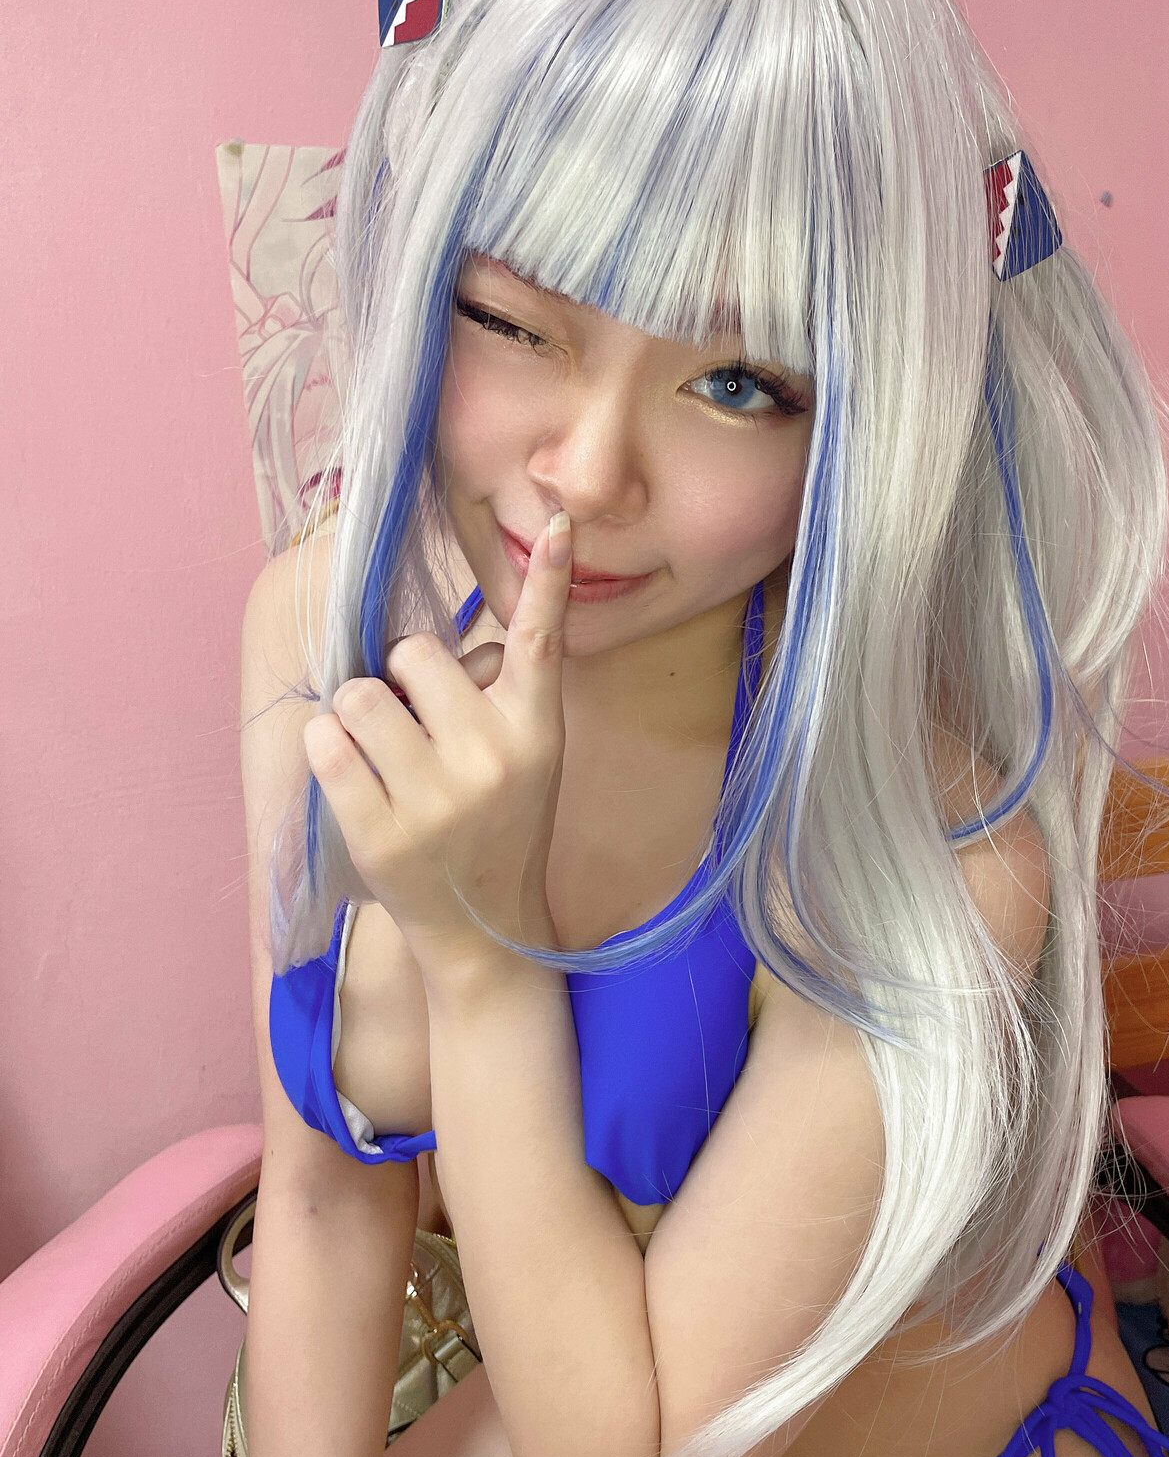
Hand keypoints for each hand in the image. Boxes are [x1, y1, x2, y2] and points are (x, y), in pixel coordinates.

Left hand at [303, 513, 571, 980]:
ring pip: (359, 695)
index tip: (557, 522)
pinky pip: (324, 745)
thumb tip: (446, 646)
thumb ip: (499, 694)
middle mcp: (491, 761)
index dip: (549, 579)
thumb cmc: (500, 826)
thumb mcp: (528, 758)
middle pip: (413, 653)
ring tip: (380, 752)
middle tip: (414, 725)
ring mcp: (433, 801)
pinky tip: (350, 772)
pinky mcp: (379, 834)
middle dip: (401, 678)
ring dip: (358, 713)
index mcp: (535, 732)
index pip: (541, 640)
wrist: (485, 934)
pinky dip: (325, 747)